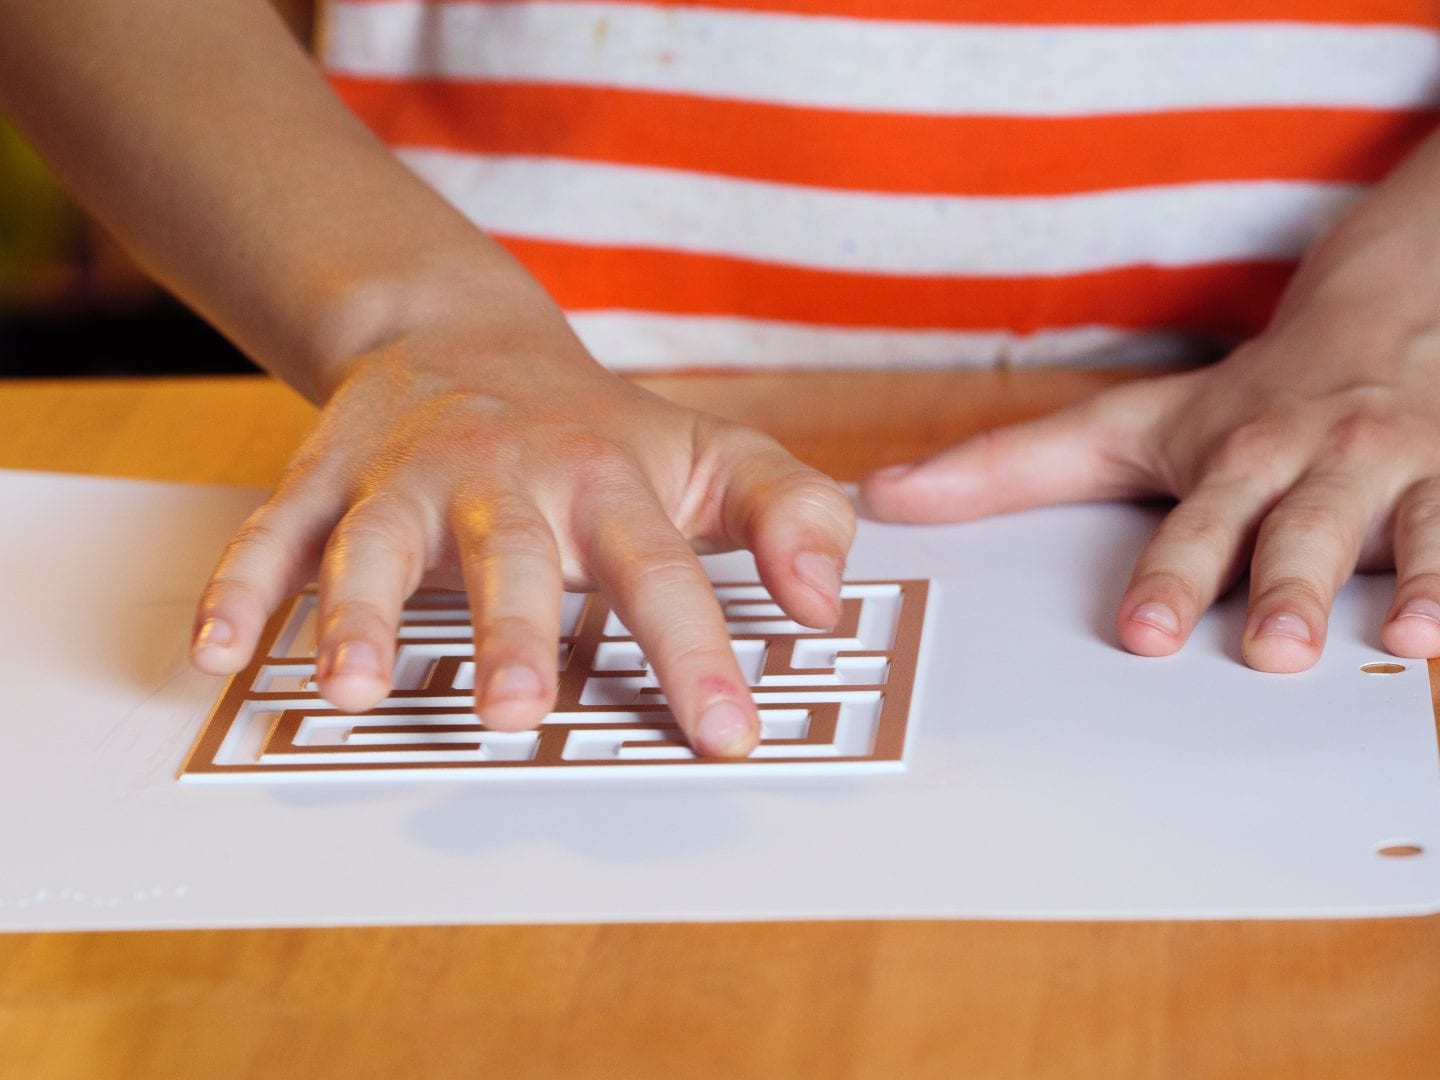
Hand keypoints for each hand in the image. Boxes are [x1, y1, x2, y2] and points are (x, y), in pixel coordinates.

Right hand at [188, 330, 853, 755]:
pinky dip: (244, 583)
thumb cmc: (604, 429)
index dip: (696, 649)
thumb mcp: (714, 453)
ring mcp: (411, 476)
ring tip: (356, 689)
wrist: (469, 335)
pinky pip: (278, 529)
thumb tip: (828, 601)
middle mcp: (508, 478)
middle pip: (512, 555)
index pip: (661, 568)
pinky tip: (218, 650)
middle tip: (518, 715)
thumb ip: (791, 512)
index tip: (727, 734)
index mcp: (609, 480)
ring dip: (364, 612)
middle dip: (513, 632)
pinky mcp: (332, 478)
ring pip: (380, 540)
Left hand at [862, 184, 1439, 670]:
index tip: (1138, 632)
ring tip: (1391, 636)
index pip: (1194, 521)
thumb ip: (1011, 467)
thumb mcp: (1128, 423)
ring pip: (1401, 523)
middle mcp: (1313, 456)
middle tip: (1267, 649)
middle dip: (1281, 583)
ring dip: (1397, 576)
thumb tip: (881, 496)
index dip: (1168, 575)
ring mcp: (1399, 468)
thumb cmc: (1245, 395)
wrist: (1395, 308)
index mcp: (1230, 451)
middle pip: (1294, 525)